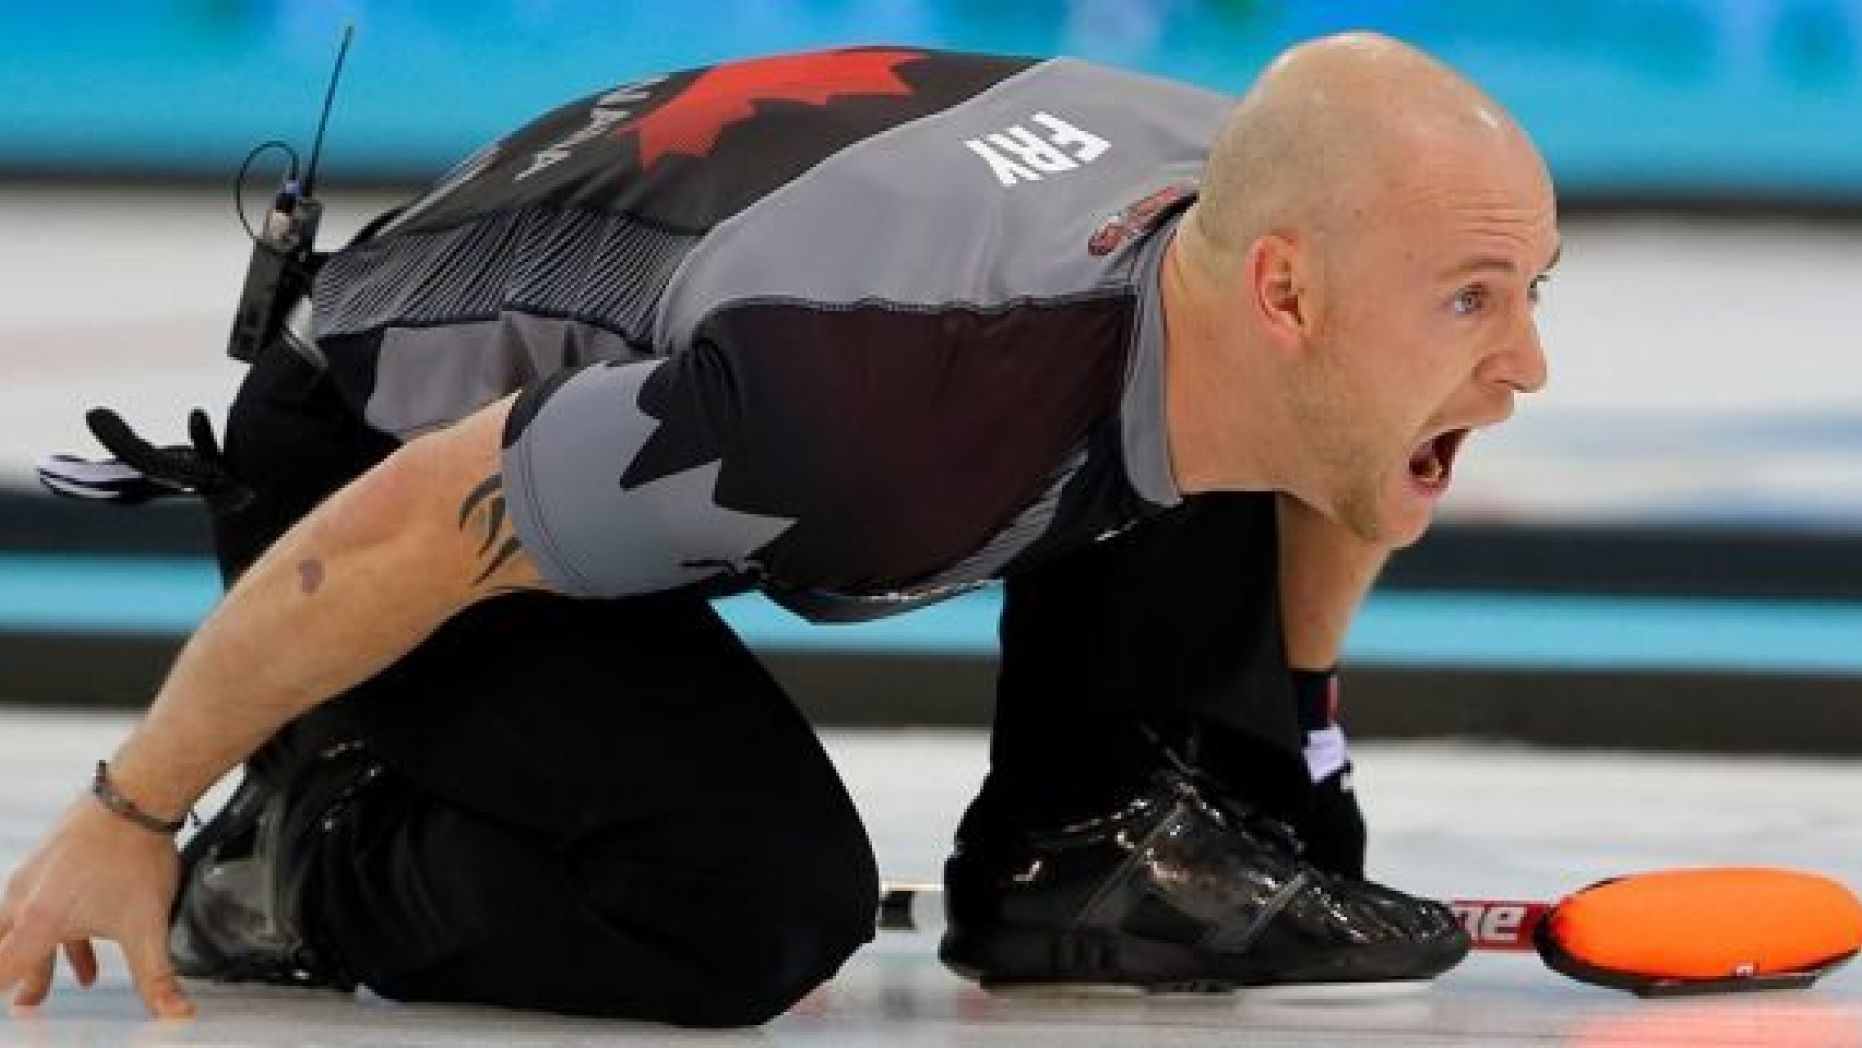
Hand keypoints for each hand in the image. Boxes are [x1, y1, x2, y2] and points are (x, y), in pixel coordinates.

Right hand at [0, 796, 192, 1017]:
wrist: (137, 795)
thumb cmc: (134, 856)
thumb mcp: (147, 927)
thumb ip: (156, 977)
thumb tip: (176, 1013)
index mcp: (37, 922)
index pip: (1, 970)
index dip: (4, 987)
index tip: (14, 1004)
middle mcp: (25, 897)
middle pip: (9, 950)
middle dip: (23, 979)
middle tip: (30, 1004)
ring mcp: (35, 874)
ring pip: (27, 924)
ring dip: (46, 954)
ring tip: (68, 979)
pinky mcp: (52, 858)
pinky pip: (45, 901)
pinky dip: (63, 926)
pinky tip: (89, 940)